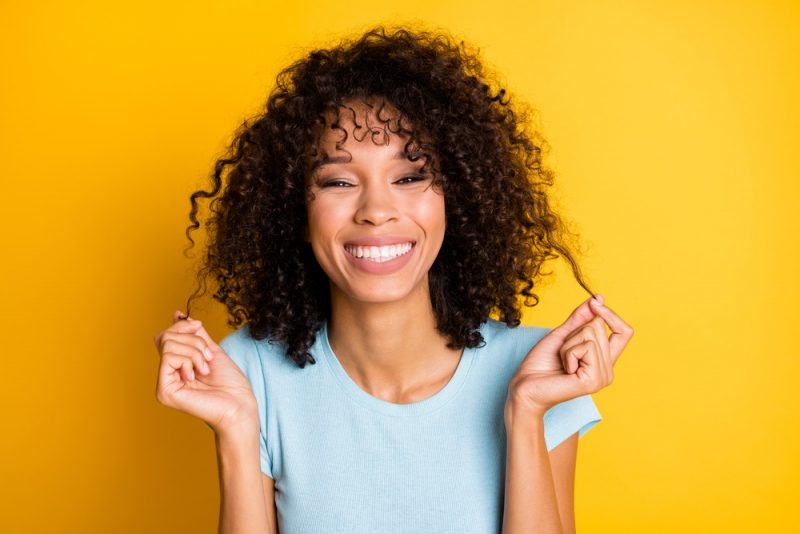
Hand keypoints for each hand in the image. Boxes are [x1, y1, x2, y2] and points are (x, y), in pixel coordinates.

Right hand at [154, 310, 257, 434]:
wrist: (239, 404)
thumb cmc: (229, 382)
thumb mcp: (210, 349)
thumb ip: (194, 333)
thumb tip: (177, 314)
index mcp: (176, 366)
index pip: (166, 335)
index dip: (183, 326)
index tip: (198, 326)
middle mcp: (167, 375)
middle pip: (166, 337)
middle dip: (193, 340)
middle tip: (207, 357)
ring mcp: (164, 384)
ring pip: (168, 344)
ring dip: (195, 351)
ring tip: (205, 369)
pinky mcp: (164, 391)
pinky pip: (169, 357)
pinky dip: (189, 360)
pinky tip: (197, 375)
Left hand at [506, 294, 633, 416]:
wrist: (525, 387)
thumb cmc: (540, 364)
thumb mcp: (563, 335)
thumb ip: (581, 318)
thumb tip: (598, 298)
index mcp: (604, 361)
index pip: (624, 332)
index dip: (610, 314)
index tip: (595, 303)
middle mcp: (608, 370)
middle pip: (599, 327)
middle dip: (574, 333)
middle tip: (562, 354)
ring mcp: (602, 377)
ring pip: (591, 334)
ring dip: (569, 344)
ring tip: (563, 362)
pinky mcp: (594, 380)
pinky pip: (585, 346)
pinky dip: (568, 352)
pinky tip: (564, 369)